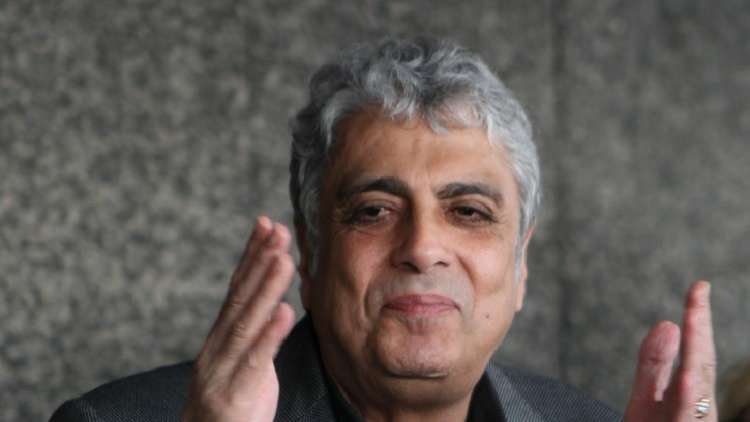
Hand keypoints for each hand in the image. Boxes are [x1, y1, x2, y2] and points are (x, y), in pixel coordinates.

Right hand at [181, 216, 295, 421]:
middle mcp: (218, 347)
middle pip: (240, 297)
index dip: (251, 256)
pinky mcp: (235, 393)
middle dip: (259, 261)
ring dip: (266, 288)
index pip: (237, 288)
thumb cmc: (230, 408)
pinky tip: (284, 312)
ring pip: (246, 323)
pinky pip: (255, 361)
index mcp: (222, 338)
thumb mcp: (243, 364)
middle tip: (278, 229)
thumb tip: (274, 303)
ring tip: (283, 259)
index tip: (266, 224)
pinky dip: (269, 334)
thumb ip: (256, 334)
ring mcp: (223, 370)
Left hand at [625, 281, 716, 420]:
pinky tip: (686, 377)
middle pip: (700, 364)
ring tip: (692, 319)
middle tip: (698, 290)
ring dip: (695, 354)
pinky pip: (687, 418)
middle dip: (699, 328)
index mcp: (689, 395)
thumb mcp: (647, 398)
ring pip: (698, 391)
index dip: (698, 318)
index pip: (696, 351)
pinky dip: (688, 400)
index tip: (699, 286)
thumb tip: (668, 323)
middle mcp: (696, 408)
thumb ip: (656, 364)